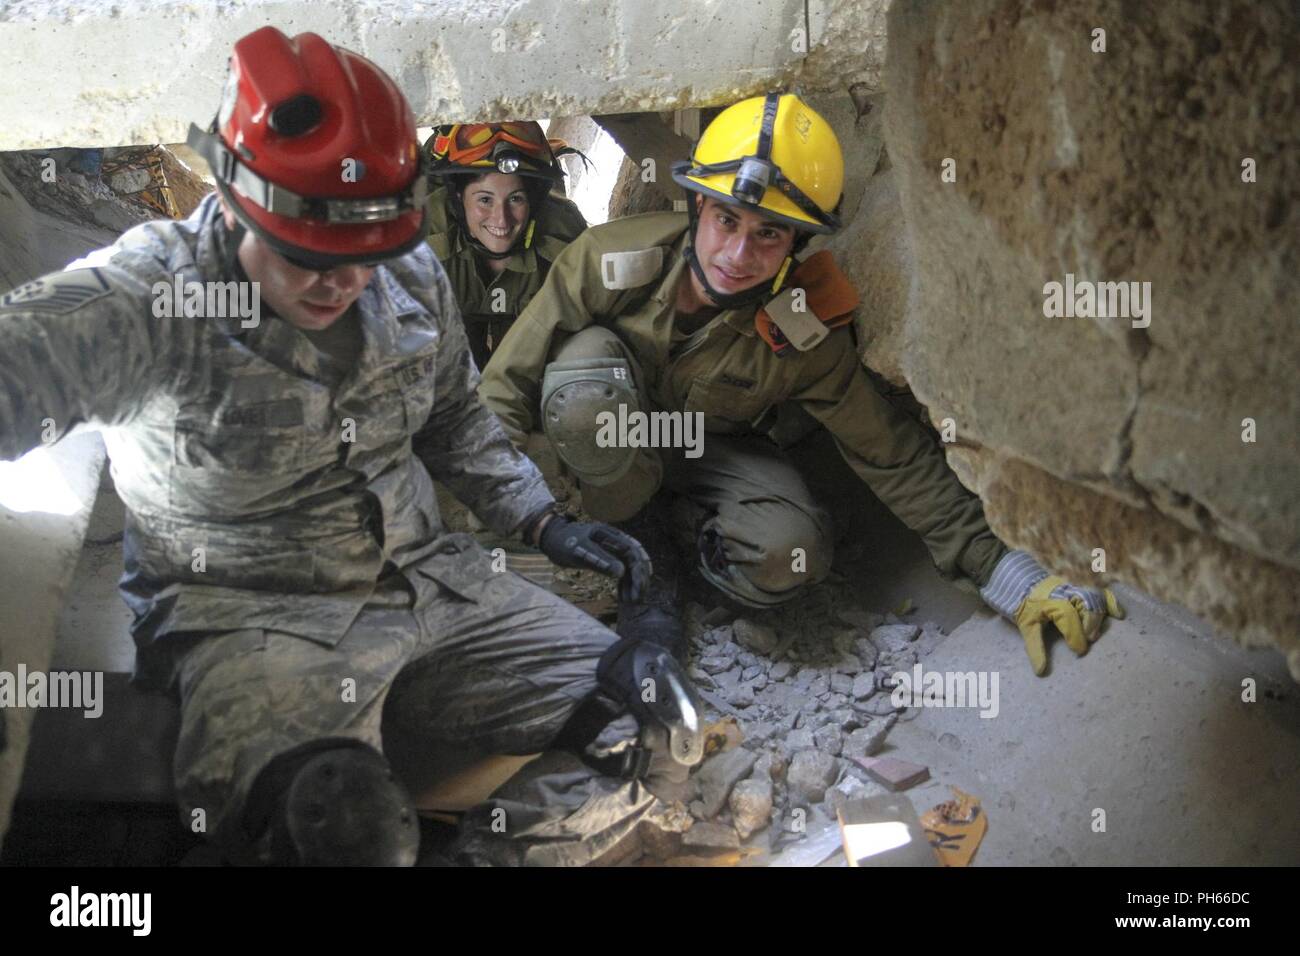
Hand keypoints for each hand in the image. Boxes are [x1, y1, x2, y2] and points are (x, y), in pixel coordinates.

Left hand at [538, 515, 650, 601]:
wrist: (553, 539)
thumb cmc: (564, 542)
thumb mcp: (579, 551)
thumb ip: (600, 560)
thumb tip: (622, 572)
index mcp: (611, 535)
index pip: (633, 553)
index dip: (638, 571)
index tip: (637, 589)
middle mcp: (616, 541)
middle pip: (636, 560)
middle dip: (639, 580)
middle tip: (637, 599)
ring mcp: (613, 549)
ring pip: (631, 567)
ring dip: (633, 584)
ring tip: (631, 601)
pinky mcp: (609, 557)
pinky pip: (622, 571)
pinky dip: (624, 583)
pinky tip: (623, 596)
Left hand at [980, 550, 1123, 675]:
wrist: (1023, 583)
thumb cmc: (1026, 607)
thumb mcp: (1026, 627)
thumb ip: (1035, 648)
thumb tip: (1040, 672)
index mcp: (1050, 601)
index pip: (1067, 615)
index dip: (1075, 634)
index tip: (1079, 650)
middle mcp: (1065, 592)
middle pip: (1085, 603)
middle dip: (1090, 623)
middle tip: (1089, 640)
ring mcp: (1075, 589)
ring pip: (1094, 597)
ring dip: (1099, 615)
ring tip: (1094, 634)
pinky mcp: (1081, 589)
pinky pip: (1100, 592)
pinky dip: (1111, 602)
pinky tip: (1119, 615)